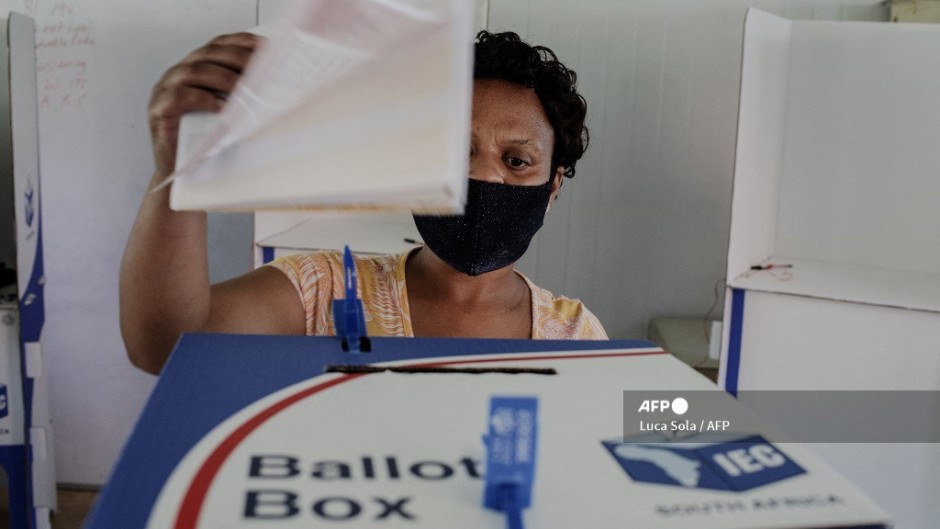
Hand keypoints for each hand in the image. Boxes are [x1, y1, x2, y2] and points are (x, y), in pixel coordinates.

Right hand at [148, 33, 259, 177]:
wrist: (184, 174)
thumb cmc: (209, 142)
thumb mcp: (230, 112)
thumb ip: (242, 93)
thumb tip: (274, 83)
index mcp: (196, 69)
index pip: (218, 46)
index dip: (241, 42)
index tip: (265, 46)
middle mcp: (179, 74)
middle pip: (208, 54)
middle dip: (237, 58)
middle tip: (261, 68)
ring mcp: (165, 89)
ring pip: (195, 71)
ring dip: (224, 78)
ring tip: (246, 88)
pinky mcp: (159, 108)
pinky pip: (181, 95)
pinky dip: (205, 99)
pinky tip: (224, 108)